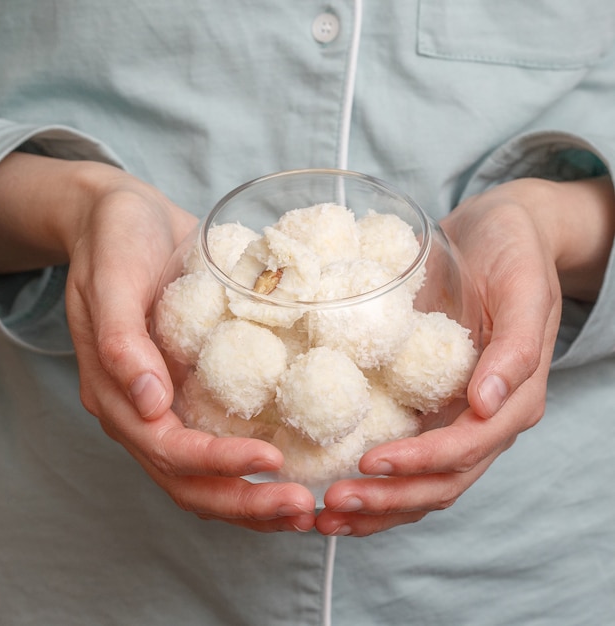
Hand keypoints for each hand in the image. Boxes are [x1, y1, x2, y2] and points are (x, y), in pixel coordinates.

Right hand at [0, 153, 315, 530]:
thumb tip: (149, 404)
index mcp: (117, 393)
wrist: (125, 218)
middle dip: (244, 502)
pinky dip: (253, 464)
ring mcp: (168, 402)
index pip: (167, 449)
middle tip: (301, 509)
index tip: (272, 459)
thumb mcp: (110, 277)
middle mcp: (142, 410)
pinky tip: (294, 466)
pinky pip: (221, 437)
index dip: (217, 463)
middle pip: (188, 480)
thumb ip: (121, 341)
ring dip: (251, 498)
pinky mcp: (193, 386)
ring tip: (303, 508)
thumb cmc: (115, 240)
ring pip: (205, 474)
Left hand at [315, 176, 613, 536]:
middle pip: (439, 482)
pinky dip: (372, 476)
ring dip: (375, 504)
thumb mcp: (524, 288)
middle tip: (332, 504)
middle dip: (387, 499)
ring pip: (419, 481)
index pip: (464, 450)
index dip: (419, 463)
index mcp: (511, 400)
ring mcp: (453, 415)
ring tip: (324, 514)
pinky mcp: (427, 401)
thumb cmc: (514, 253)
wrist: (498, 234)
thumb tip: (486, 404)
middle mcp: (482, 419)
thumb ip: (516, 349)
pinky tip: (332, 478)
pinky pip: (402, 450)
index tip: (370, 462)